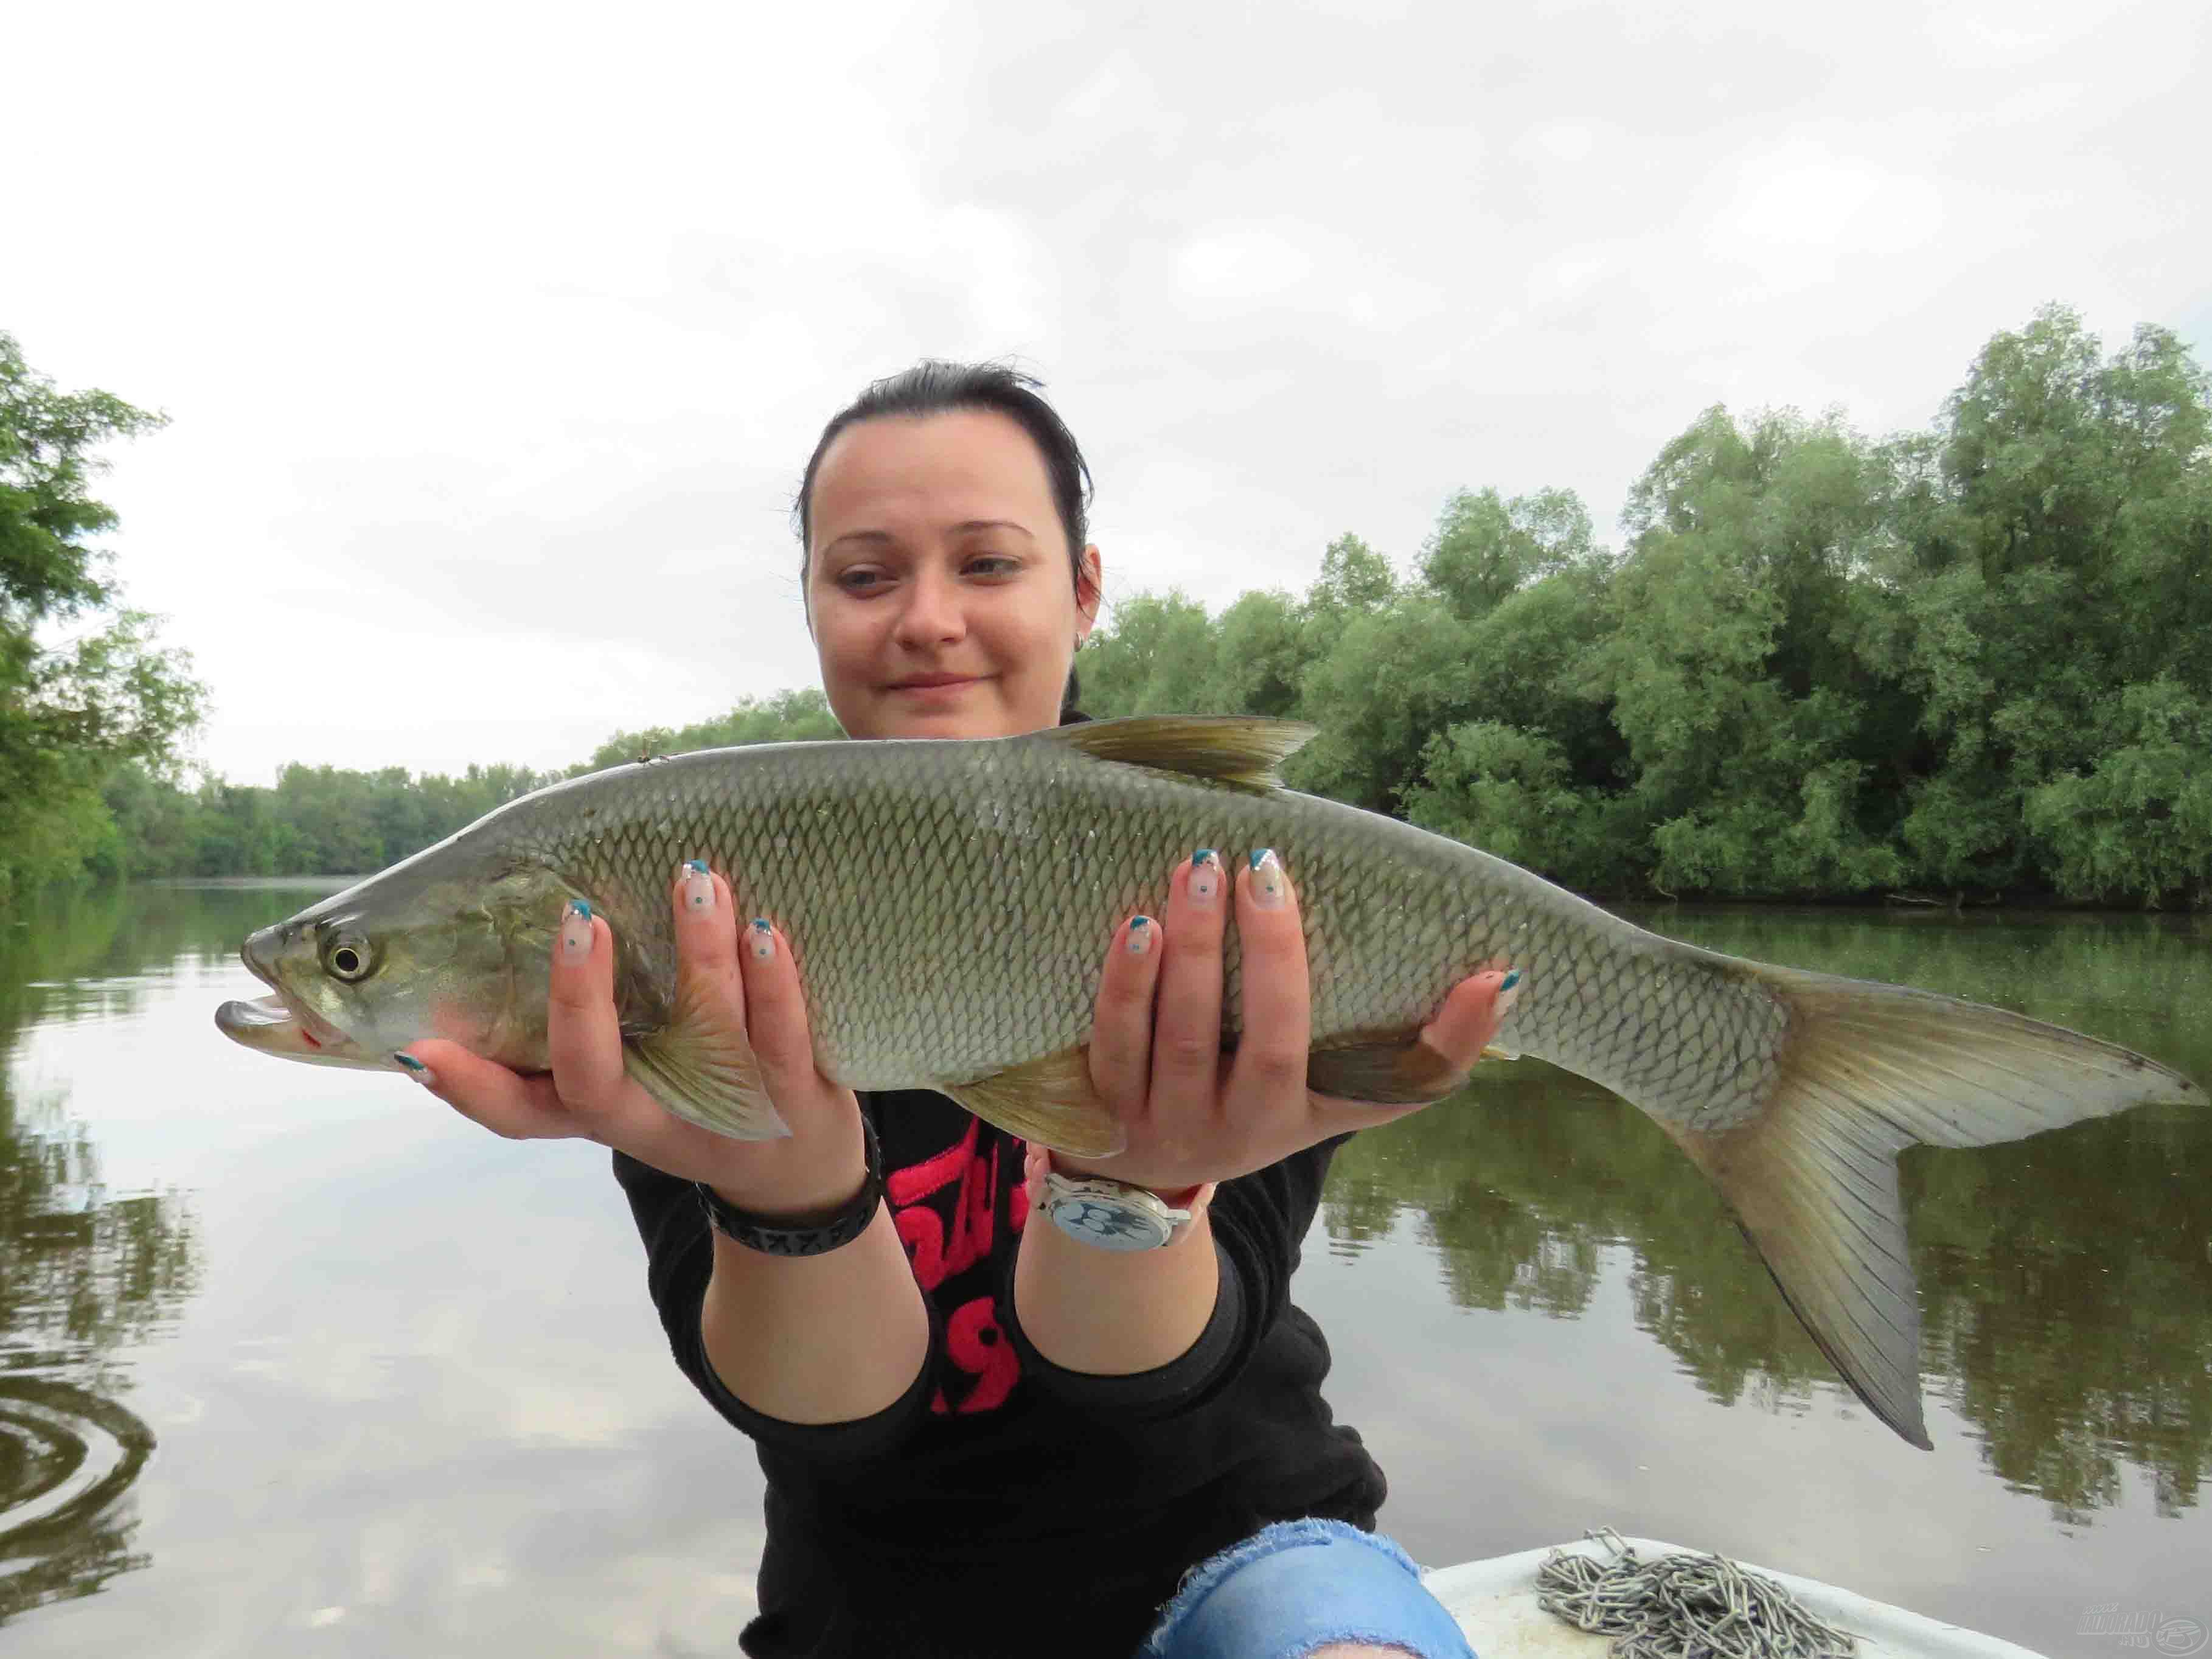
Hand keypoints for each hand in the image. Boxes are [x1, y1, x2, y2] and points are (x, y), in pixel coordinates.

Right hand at [400, 866, 867, 1216]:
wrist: (797, 1173)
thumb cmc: (696, 1097)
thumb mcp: (631, 1076)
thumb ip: (586, 1024)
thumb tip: (522, 931)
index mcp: (601, 1112)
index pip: (515, 1113)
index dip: (467, 1086)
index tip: (421, 1044)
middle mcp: (652, 1121)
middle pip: (594, 1081)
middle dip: (580, 1001)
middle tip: (577, 920)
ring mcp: (724, 1116)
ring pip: (705, 1039)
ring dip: (699, 954)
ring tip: (693, 881)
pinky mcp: (796, 1102)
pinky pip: (783, 1040)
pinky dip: (774, 983)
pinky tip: (764, 930)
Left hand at [1077, 850, 1509, 1192]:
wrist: (1136, 1176)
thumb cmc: (1252, 1101)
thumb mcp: (1328, 1090)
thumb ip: (1412, 1047)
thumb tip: (1503, 980)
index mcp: (1301, 1117)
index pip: (1388, 1085)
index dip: (1444, 1040)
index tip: (1487, 973)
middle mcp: (1240, 1130)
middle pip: (1270, 1042)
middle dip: (1271, 950)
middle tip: (1261, 862)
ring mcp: (1166, 1123)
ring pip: (1181, 1037)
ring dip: (1192, 950)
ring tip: (1197, 870)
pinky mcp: (1100, 1111)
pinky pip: (1113, 1042)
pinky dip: (1125, 983)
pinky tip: (1136, 924)